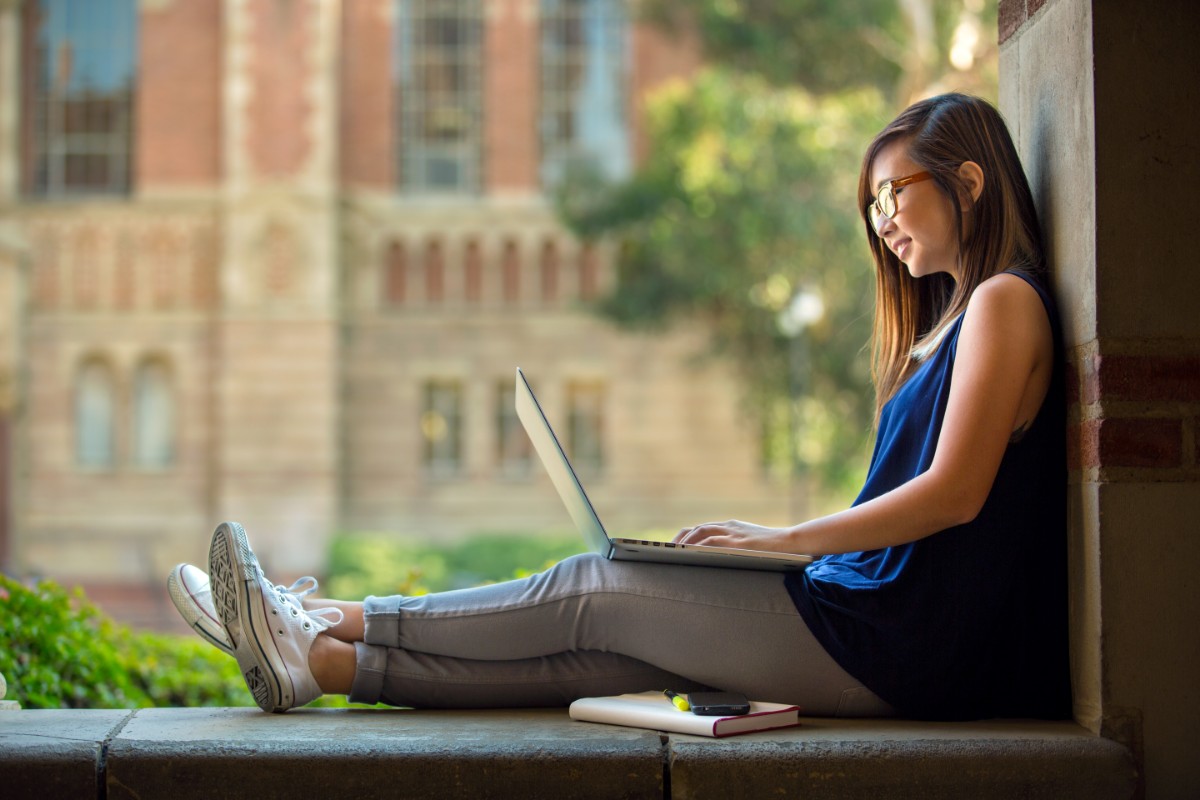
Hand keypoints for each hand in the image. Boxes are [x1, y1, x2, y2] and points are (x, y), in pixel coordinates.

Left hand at [672, 519, 793, 551]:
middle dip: (679, 540)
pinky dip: (699, 547)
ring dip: (685, 544)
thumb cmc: (776, 549)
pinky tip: (690, 555)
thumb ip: (736, 550)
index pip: (702, 529)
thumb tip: (720, 565)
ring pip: (701, 532)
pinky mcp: (740, 542)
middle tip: (665, 553)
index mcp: (731, 528)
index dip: (685, 538)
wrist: (796, 541)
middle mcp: (730, 527)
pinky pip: (714, 541)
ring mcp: (735, 533)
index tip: (672, 548)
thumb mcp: (752, 547)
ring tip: (673, 555)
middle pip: (697, 529)